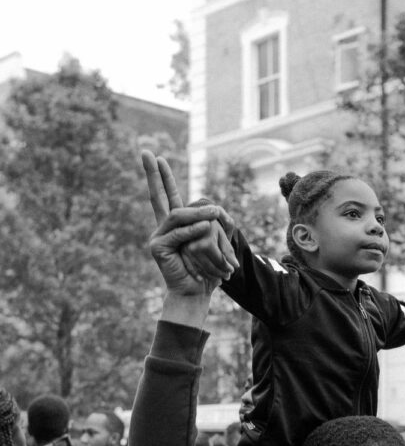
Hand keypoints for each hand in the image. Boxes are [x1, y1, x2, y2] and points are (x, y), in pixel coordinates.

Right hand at [142, 151, 237, 287]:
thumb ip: (215, 224)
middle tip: (146, 152)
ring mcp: (158, 237)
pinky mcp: (158, 248)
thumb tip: (217, 210)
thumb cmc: (207, 269)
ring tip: (214, 212)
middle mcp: (163, 228)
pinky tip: (205, 227)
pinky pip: (178, 233)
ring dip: (197, 213)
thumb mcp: (215, 242)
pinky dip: (193, 230)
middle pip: (158, 197)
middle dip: (153, 175)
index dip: (163, 178)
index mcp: (175, 225)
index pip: (169, 197)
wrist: (196, 292)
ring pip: (177, 216)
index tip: (158, 157)